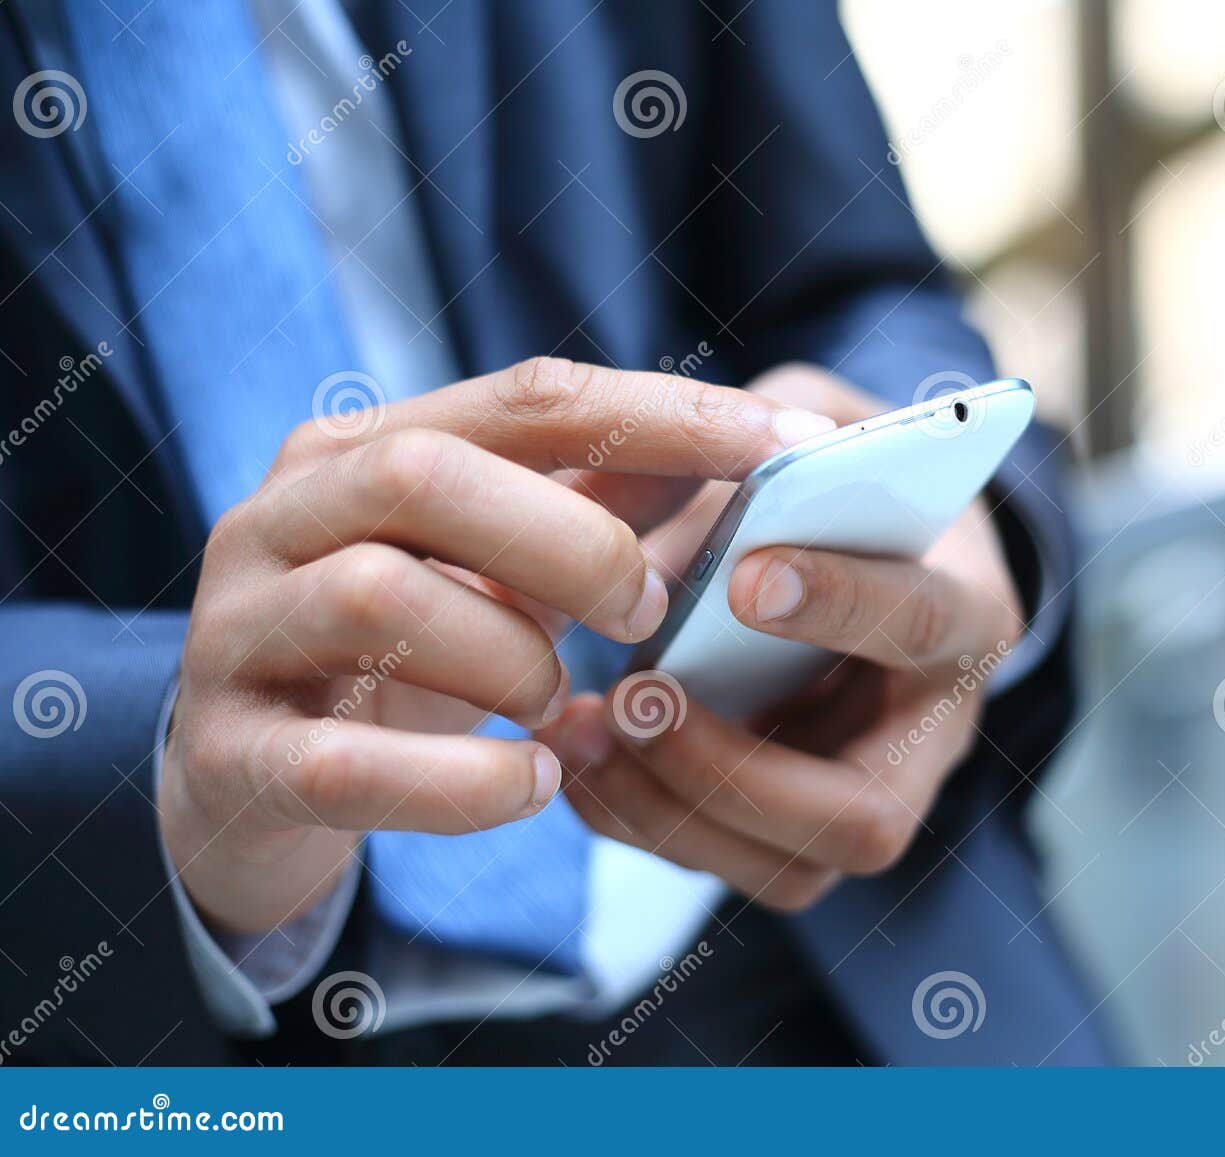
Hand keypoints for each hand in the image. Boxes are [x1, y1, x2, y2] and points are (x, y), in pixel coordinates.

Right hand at [160, 357, 835, 932]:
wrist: (245, 785)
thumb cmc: (396, 654)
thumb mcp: (490, 566)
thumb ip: (593, 502)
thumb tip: (743, 444)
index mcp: (357, 450)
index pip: (523, 399)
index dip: (658, 414)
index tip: (776, 446)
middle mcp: (281, 520)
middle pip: (426, 474)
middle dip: (571, 543)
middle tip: (646, 612)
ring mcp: (239, 634)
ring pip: (378, 599)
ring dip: (512, 658)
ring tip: (560, 703)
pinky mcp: (231, 757)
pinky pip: (346, 765)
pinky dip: (463, 782)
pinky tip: (531, 782)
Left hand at [543, 365, 1024, 909]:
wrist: (866, 544)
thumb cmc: (843, 479)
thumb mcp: (820, 426)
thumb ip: (768, 443)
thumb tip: (685, 506)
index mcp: (967, 609)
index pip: (923, 624)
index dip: (842, 605)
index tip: (745, 580)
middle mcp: (933, 732)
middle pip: (865, 815)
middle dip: (732, 771)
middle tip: (635, 698)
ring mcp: (869, 795)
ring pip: (787, 869)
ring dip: (666, 809)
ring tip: (578, 730)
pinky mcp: (800, 830)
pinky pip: (725, 862)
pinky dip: (637, 818)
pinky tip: (576, 754)